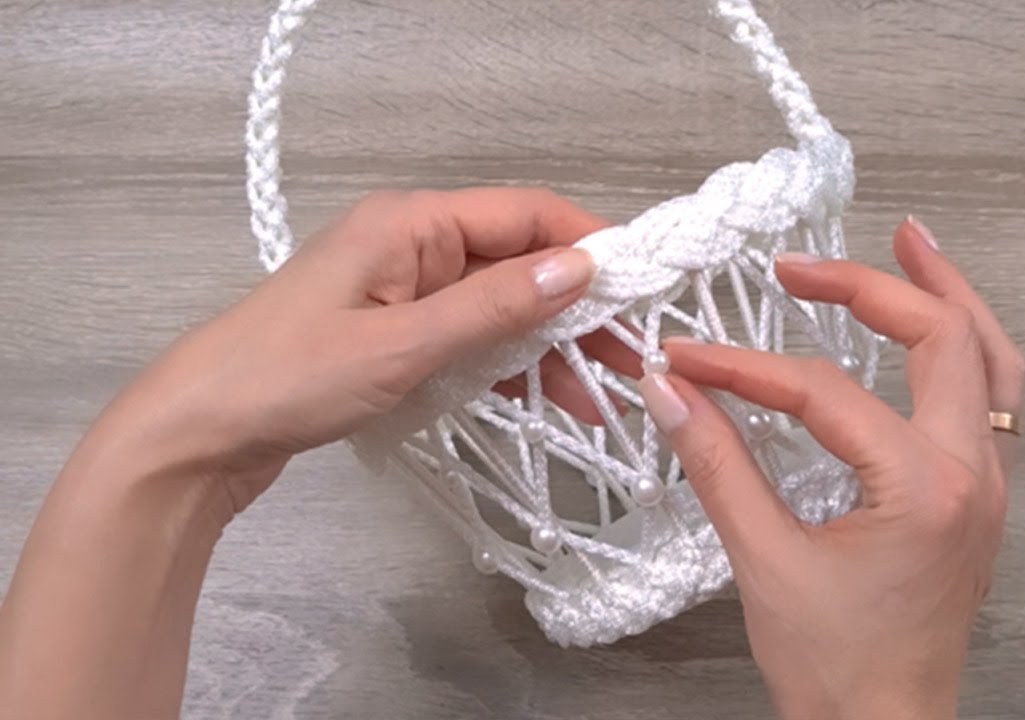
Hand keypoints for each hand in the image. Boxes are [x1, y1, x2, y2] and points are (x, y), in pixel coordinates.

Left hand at [0, 188, 609, 719]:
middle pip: (519, 262)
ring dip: (549, 346)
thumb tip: (580, 269)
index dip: (591, 245)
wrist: (199, 434)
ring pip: (500, 306)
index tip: (643, 290)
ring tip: (600, 397)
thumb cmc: (290, 379)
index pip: (526, 214)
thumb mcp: (405, 344)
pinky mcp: (396, 334)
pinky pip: (470, 338)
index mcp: (413, 224)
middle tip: (632, 357)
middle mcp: (414, 246)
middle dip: (577, 308)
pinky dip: (509, 367)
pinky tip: (548, 402)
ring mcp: (404, 292)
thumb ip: (495, 307)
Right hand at [638, 217, 1024, 719]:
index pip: (825, 392)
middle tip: (807, 265)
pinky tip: (929, 334)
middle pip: (946, 338)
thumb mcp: (764, 562)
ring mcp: (987, 486)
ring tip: (912, 246)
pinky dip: (963, 349)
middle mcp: (972, 476)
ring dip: (951, 296)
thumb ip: (717, 465)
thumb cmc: (840, 670)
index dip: (745, 368)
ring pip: (992, 361)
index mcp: (924, 489)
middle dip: (874, 286)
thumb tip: (672, 392)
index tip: (690, 359)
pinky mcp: (977, 498)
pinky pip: (990, 399)